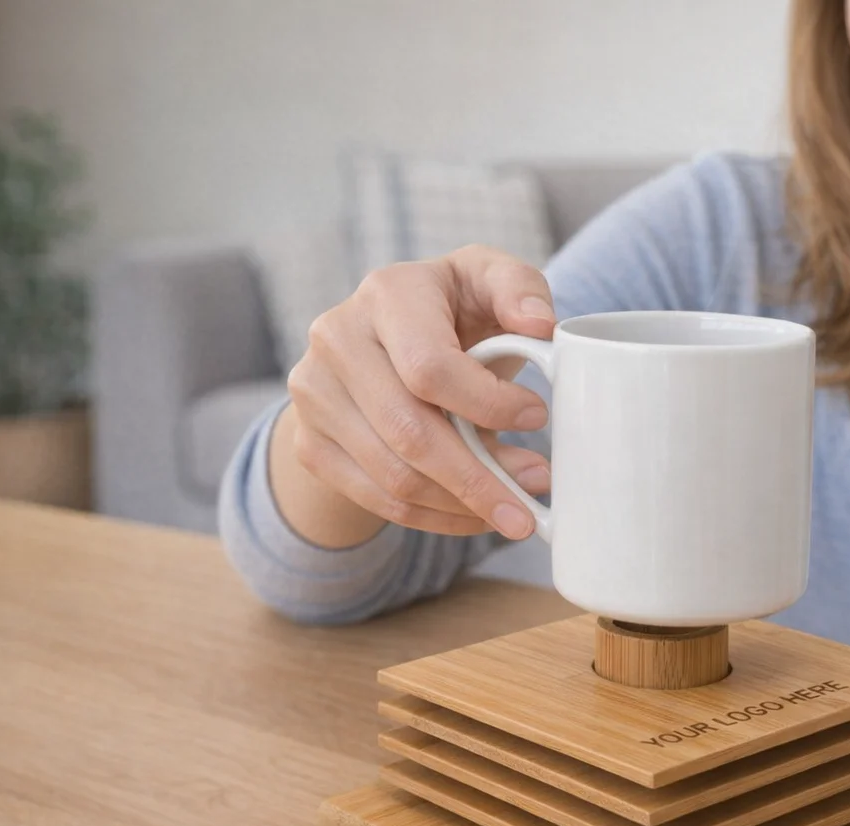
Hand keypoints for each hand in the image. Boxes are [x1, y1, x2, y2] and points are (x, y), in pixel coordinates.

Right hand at [276, 245, 553, 546]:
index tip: (537, 418)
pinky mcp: (310, 442)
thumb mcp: (490, 282)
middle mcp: (338, 338)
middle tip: (531, 507)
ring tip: (513, 512)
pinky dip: (436, 519)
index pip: (430, 366)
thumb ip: (521, 289)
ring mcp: (315, 394)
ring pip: (394, 476)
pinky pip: (378, 500)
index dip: (488, 403)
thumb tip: (539, 324)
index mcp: (387, 294)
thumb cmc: (454, 311)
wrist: (387, 343)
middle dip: (479, 478)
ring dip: (463, 505)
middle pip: (409, 432)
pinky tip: (475, 516)